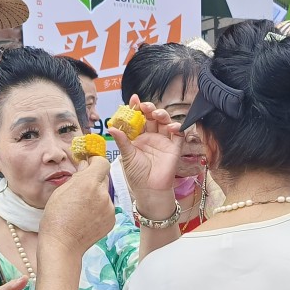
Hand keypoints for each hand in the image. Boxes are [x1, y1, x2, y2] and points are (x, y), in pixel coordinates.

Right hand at [40, 155, 114, 255]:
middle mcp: (102, 194)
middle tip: (81, 189)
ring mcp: (109, 208)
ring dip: (97, 196)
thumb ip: (77, 176)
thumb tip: (85, 165)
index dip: (95, 162)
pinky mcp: (112, 220)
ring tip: (81, 208)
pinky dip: (99, 209)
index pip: (102, 162)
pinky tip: (87, 218)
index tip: (89, 165)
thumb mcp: (61, 191)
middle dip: (94, 180)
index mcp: (88, 183)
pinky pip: (107, 208)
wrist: (62, 244)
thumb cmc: (56, 218)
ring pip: (105, 194)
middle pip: (104, 178)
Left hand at [111, 94, 183, 215]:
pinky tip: (172, 127)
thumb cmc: (137, 174)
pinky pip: (178, 135)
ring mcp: (163, 141)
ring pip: (165, 122)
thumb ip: (122, 140)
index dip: (137, 108)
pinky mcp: (174, 148)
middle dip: (150, 109)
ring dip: (162, 115)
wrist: (150, 190)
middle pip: (152, 117)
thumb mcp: (127, 156)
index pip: (138, 118)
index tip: (133, 99)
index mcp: (139, 137)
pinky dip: (177, 128)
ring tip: (157, 114)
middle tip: (145, 106)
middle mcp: (151, 136)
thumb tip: (111, 127)